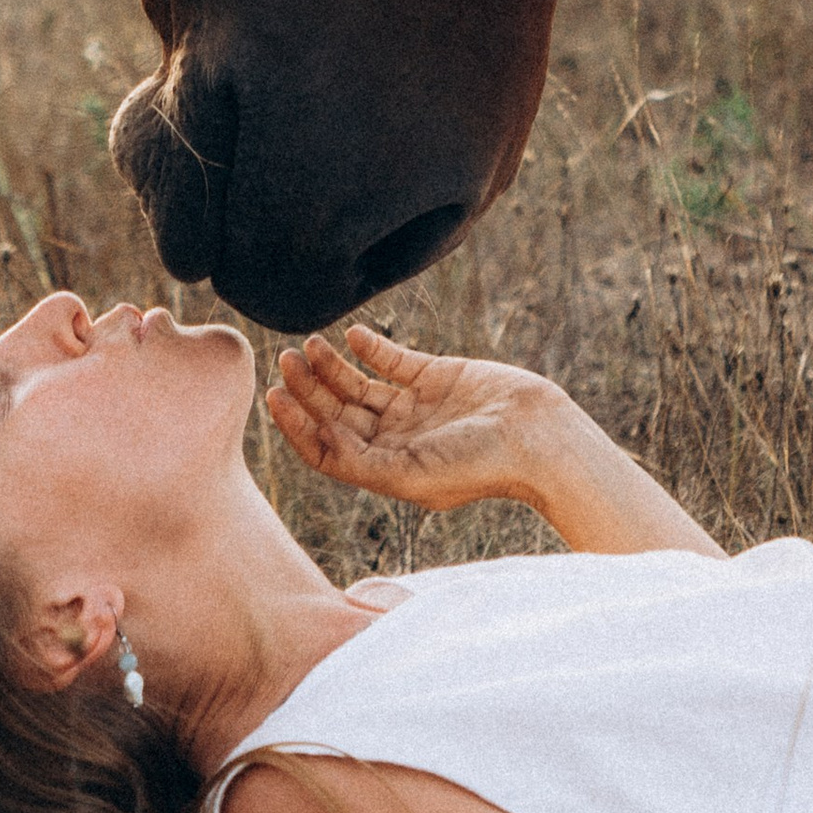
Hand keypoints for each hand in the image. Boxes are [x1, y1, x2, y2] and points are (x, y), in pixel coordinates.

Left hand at [267, 323, 560, 514]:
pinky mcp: (435, 377)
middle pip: (337, 413)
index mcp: (386, 469)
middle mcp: (395, 440)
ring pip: (358, 385)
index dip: (297, 425)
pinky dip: (370, 347)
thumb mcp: (413, 475)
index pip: (327, 448)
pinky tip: (351, 336)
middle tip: (285, 359)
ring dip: (331, 367)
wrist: (537, 439)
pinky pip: (392, 360)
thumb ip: (363, 463)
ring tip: (308, 345)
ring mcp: (414, 408)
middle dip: (308, 389)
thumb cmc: (479, 467)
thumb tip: (321, 440)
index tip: (274, 396)